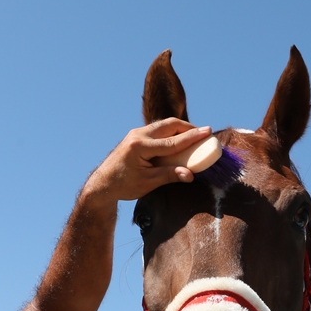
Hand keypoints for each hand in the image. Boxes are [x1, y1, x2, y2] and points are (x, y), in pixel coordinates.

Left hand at [84, 119, 211, 203]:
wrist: (103, 183)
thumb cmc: (124, 185)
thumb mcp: (148, 183)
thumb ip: (169, 175)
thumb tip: (190, 175)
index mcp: (140, 147)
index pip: (172, 142)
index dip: (192, 137)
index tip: (208, 131)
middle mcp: (138, 135)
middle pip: (169, 125)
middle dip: (188, 128)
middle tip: (203, 134)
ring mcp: (136, 133)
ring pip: (164, 125)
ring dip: (180, 129)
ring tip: (193, 136)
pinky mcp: (136, 135)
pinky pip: (158, 130)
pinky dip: (171, 132)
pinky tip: (178, 140)